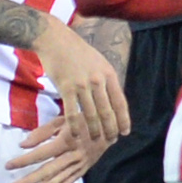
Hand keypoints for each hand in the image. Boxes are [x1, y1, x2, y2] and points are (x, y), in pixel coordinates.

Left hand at [3, 113, 104, 182]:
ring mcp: (78, 166)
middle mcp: (73, 156)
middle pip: (47, 172)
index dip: (24, 161)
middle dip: (28, 182)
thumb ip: (42, 132)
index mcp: (67, 140)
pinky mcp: (81, 173)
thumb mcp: (63, 118)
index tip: (8, 166)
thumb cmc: (82, 120)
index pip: (41, 154)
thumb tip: (23, 145)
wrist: (110, 128)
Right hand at [35, 18, 132, 147]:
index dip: (124, 120)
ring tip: (95, 141)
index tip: (125, 132)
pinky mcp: (66, 87)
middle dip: (110, 130)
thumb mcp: (99, 62)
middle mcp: (98, 80)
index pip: (120, 102)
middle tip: (111, 142)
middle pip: (107, 112)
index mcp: (109, 74)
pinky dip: (74, 126)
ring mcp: (82, 84)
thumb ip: (106, 81)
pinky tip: (75, 135)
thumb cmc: (77, 52)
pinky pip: (72, 112)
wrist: (56, 40)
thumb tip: (113, 100)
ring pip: (91, 115)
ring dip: (94, 131)